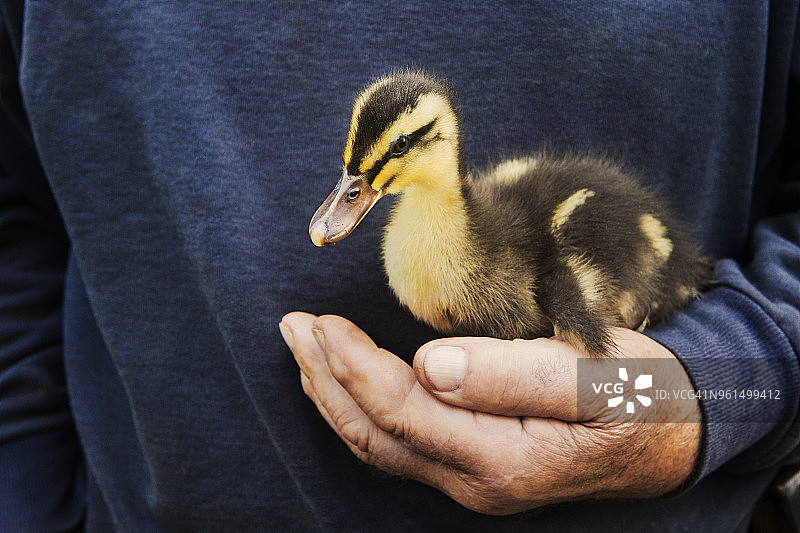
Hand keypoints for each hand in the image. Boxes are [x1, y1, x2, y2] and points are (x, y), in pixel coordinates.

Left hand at [279, 312, 700, 514]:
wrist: (673, 433)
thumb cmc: (640, 394)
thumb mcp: (592, 378)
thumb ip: (511, 374)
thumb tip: (428, 364)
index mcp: (504, 458)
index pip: (402, 411)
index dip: (353, 366)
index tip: (321, 323)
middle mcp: (476, 480)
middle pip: (375, 434)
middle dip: (326, 379)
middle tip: (292, 328)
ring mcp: (471, 478)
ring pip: (379, 442)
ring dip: (334, 393)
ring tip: (304, 348)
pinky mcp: (472, 464)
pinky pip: (398, 441)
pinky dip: (360, 407)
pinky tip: (345, 380)